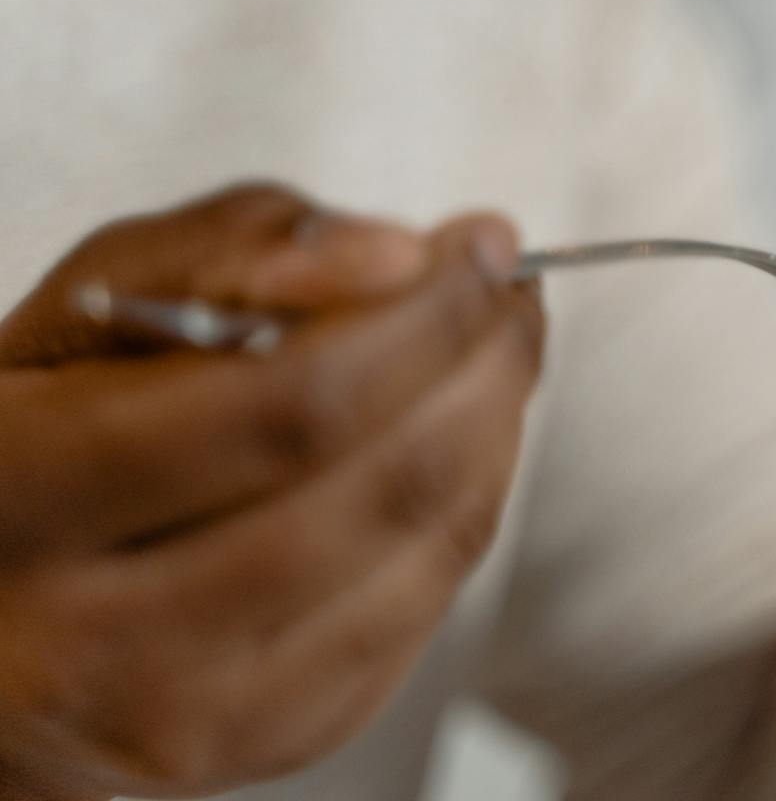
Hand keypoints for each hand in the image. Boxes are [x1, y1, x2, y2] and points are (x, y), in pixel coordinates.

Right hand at [0, 185, 542, 800]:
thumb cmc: (29, 439)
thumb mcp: (86, 309)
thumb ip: (228, 250)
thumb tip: (391, 257)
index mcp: (21, 495)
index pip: (291, 404)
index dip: (423, 319)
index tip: (477, 249)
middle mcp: (92, 637)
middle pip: (380, 485)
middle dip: (483, 365)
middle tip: (506, 293)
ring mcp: (182, 714)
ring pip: (421, 554)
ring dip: (494, 431)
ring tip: (496, 354)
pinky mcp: (257, 746)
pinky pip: (418, 620)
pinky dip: (465, 514)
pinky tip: (456, 447)